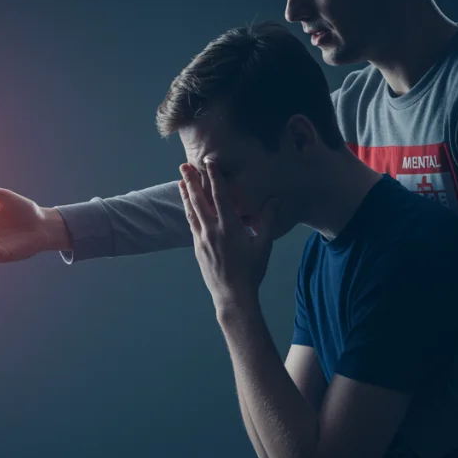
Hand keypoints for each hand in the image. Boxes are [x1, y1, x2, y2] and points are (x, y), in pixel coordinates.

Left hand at [179, 161, 278, 303]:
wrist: (233, 295)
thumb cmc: (251, 271)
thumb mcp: (263, 245)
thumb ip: (268, 220)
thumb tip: (276, 199)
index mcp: (229, 227)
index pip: (220, 196)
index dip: (214, 177)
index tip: (209, 162)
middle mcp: (212, 230)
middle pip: (199, 200)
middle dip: (192, 181)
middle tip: (184, 165)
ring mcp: (202, 239)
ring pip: (192, 211)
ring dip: (186, 194)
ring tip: (181, 180)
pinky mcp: (197, 247)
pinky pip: (191, 224)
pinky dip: (188, 210)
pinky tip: (187, 205)